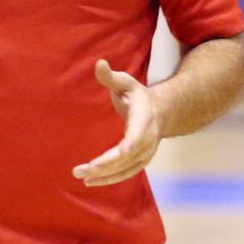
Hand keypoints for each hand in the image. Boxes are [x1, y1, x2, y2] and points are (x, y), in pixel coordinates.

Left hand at [73, 58, 162, 186]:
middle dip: (106, 165)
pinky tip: (91, 181)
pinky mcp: (140, 161)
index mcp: (144, 118)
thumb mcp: (126, 83)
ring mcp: (145, 152)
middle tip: (81, 170)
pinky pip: (125, 174)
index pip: (138, 134)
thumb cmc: (138, 96)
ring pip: (126, 169)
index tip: (121, 152)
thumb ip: (111, 76)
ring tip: (82, 177)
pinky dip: (110, 179)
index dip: (131, 144)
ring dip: (105, 176)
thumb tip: (99, 63)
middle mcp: (147, 139)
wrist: (162, 112)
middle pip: (128, 157)